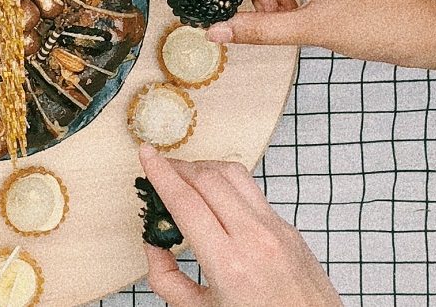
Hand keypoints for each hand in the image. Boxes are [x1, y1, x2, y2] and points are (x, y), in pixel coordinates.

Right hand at [139, 145, 340, 306]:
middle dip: (179, 167)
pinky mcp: (288, 228)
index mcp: (229, 264)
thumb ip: (168, 280)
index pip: (186, 202)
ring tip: (186, 176)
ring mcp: (277, 229)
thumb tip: (154, 245)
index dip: (161, 174)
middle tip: (160, 168)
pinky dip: (227, 184)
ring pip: (234, 174)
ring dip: (204, 168)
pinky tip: (216, 197)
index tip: (146, 156)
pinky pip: (253, 192)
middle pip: (209, 179)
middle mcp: (255, 239)